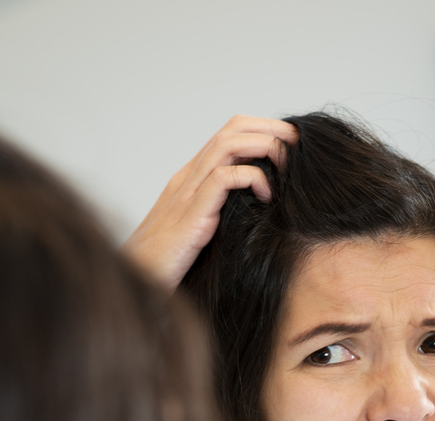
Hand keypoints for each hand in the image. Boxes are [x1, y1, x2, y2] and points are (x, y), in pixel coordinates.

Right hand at [124, 115, 297, 291]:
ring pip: (228, 145)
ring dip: (264, 145)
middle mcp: (189, 177)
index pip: (228, 135)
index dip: (261, 129)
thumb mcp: (201, 231)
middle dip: (269, 128)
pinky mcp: (192, 213)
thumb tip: (260, 210)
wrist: (137, 278)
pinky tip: (267, 197)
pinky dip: (253, 179)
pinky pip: (225, 178)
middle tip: (297, 140)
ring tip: (286, 162)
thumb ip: (221, 214)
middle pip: (231, 130)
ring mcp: (188, 192)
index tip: (289, 142)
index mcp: (192, 179)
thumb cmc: (170, 263)